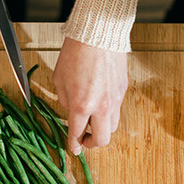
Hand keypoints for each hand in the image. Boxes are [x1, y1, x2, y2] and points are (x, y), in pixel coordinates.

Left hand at [53, 38, 127, 153]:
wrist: (98, 33)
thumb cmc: (76, 53)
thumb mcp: (59, 80)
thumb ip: (65, 101)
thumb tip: (71, 113)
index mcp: (81, 106)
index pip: (77, 135)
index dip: (73, 145)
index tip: (73, 149)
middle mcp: (101, 107)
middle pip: (102, 140)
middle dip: (91, 144)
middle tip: (84, 139)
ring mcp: (115, 100)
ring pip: (112, 127)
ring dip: (101, 130)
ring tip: (92, 122)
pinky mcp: (123, 90)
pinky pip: (116, 110)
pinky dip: (108, 113)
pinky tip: (99, 104)